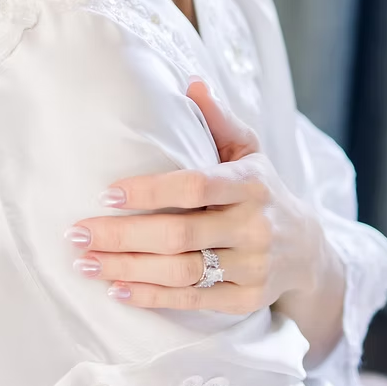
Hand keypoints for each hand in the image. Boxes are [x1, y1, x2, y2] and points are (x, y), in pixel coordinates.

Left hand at [66, 80, 321, 314]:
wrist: (308, 251)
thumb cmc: (264, 193)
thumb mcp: (251, 153)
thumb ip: (220, 122)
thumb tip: (192, 83)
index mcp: (251, 186)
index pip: (195, 187)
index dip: (149, 192)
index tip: (107, 194)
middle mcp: (254, 228)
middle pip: (180, 235)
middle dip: (123, 236)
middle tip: (78, 234)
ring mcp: (251, 268)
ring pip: (181, 272)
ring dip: (128, 268)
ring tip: (86, 263)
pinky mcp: (244, 299)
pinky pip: (191, 301)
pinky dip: (150, 297)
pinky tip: (116, 289)